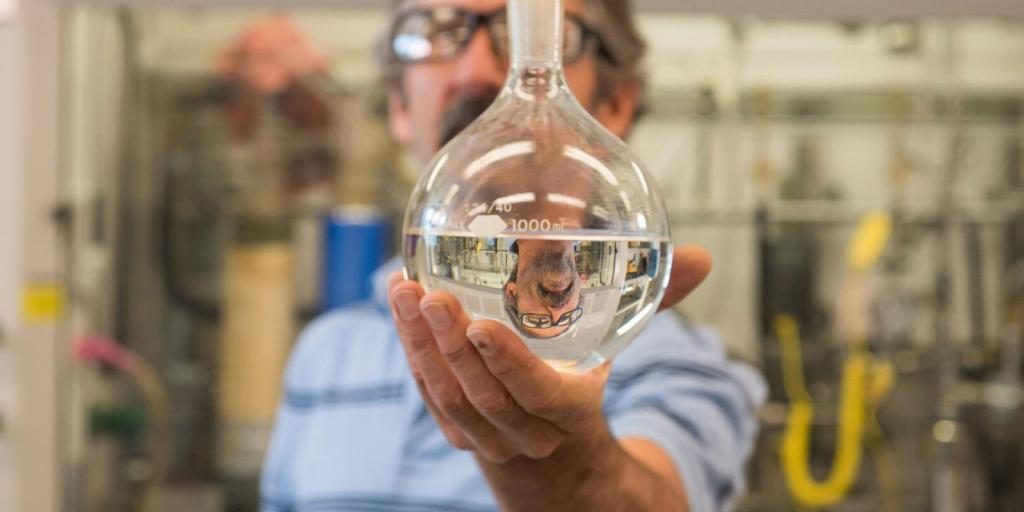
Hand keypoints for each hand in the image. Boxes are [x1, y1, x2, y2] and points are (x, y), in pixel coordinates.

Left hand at [386, 244, 711, 462]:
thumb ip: (656, 302)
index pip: (534, 394)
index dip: (507, 363)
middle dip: (450, 345)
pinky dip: (412, 354)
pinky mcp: (456, 431)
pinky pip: (429, 396)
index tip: (481, 323)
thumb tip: (704, 259)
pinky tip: (400, 309)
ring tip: (402, 291)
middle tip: (427, 293)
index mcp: (568, 414)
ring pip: (447, 397)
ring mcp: (485, 438)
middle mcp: (524, 435)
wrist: (558, 461)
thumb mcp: (620, 348)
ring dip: (419, 345)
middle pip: (481, 395)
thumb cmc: (588, 385)